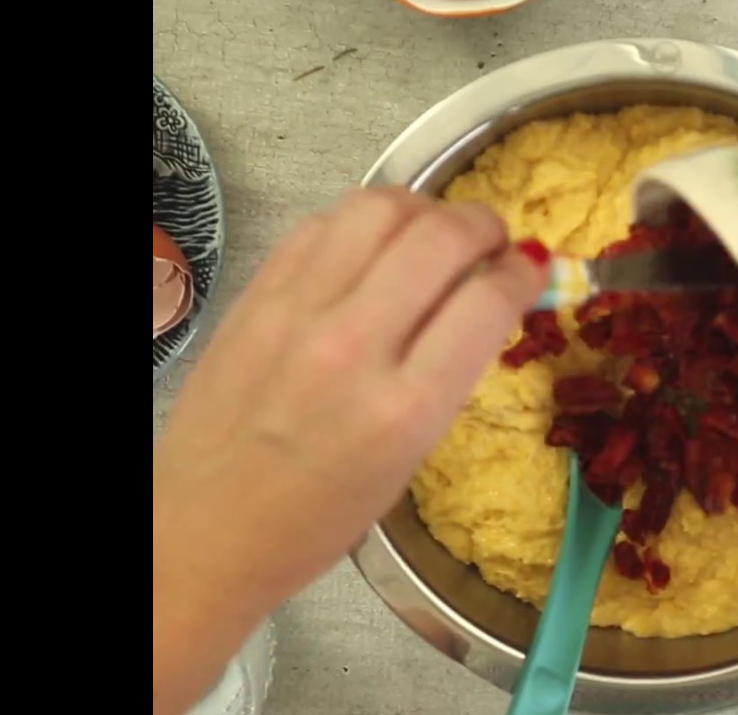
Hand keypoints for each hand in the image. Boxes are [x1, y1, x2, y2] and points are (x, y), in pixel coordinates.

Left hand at [152, 188, 548, 713]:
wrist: (206, 530)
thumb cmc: (318, 518)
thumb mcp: (410, 458)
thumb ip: (449, 372)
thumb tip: (490, 297)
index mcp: (404, 410)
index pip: (487, 300)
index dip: (524, 272)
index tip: (530, 270)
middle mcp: (351, 348)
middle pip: (441, 236)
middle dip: (485, 226)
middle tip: (494, 240)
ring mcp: (295, 313)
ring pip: (380, 208)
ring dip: (425, 208)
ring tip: (435, 231)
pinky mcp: (256, 296)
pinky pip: (322, 224)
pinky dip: (364, 222)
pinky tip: (375, 246)